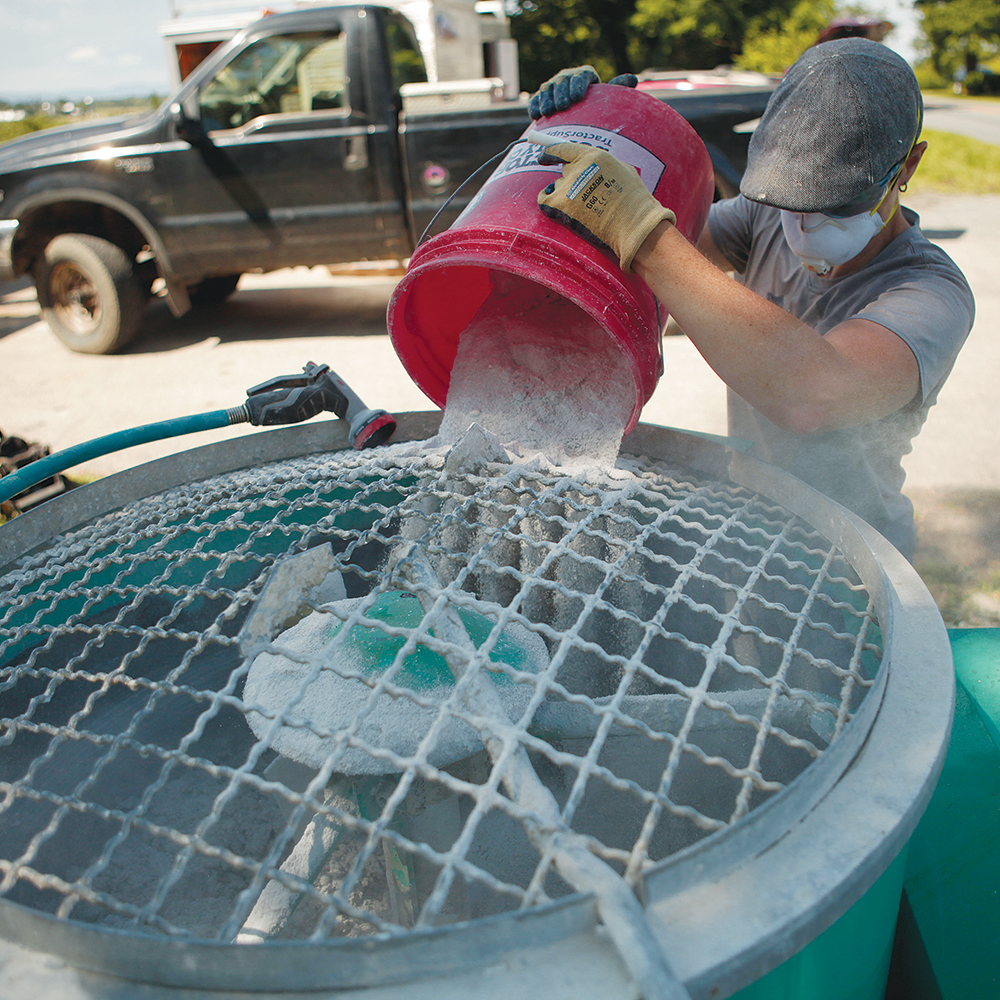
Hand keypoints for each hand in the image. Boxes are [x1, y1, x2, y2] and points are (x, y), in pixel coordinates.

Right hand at [528, 66, 637, 119]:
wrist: (578, 116)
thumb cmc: (595, 107)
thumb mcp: (607, 97)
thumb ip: (618, 88)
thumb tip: (632, 79)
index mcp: (584, 75)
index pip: (581, 75)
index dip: (578, 85)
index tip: (577, 97)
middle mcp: (566, 78)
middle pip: (562, 81)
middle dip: (561, 93)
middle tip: (562, 107)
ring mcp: (552, 87)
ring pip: (547, 89)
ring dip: (547, 100)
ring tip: (549, 112)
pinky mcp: (540, 98)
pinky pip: (535, 99)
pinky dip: (535, 106)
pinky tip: (536, 114)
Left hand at [537, 142, 674, 271]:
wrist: (633, 225)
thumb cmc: (634, 202)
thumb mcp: (624, 171)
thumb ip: (603, 166)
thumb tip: (590, 168)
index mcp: (594, 156)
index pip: (563, 148)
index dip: (551, 152)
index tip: (545, 156)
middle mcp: (578, 168)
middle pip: (565, 169)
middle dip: (572, 179)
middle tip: (582, 193)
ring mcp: (569, 186)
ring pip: (558, 186)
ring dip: (566, 194)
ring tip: (583, 207)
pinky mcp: (561, 205)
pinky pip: (545, 200)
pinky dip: (547, 201)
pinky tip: (553, 205)